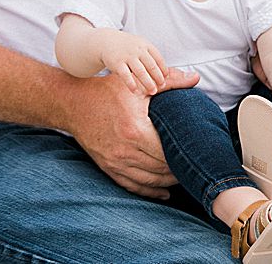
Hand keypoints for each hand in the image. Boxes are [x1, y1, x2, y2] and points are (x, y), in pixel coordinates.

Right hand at [64, 67, 197, 198]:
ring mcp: (115, 162)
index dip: (184, 155)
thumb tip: (195, 78)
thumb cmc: (106, 91)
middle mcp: (124, 150)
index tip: (198, 153)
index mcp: (135, 130)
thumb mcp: (137, 84)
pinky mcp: (108, 167)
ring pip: (148, 180)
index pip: (167, 151)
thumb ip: (169, 81)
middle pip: (160, 168)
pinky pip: (132, 186)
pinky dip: (150, 191)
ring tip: (183, 177)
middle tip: (195, 166)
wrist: (73, 103)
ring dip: (167, 182)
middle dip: (179, 169)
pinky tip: (163, 192)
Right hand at [97, 29, 166, 94]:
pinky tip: (136, 92)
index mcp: (146, 45)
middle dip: (158, 78)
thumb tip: (165, 73)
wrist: (107, 42)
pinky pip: (126, 76)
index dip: (163, 69)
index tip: (166, 78)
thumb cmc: (128, 47)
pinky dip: (132, 84)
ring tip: (153, 91)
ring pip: (141, 72)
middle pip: (151, 66)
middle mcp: (138, 50)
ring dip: (148, 83)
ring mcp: (128, 56)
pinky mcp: (117, 63)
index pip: (158, 58)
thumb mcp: (141, 46)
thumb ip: (151, 56)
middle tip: (162, 87)